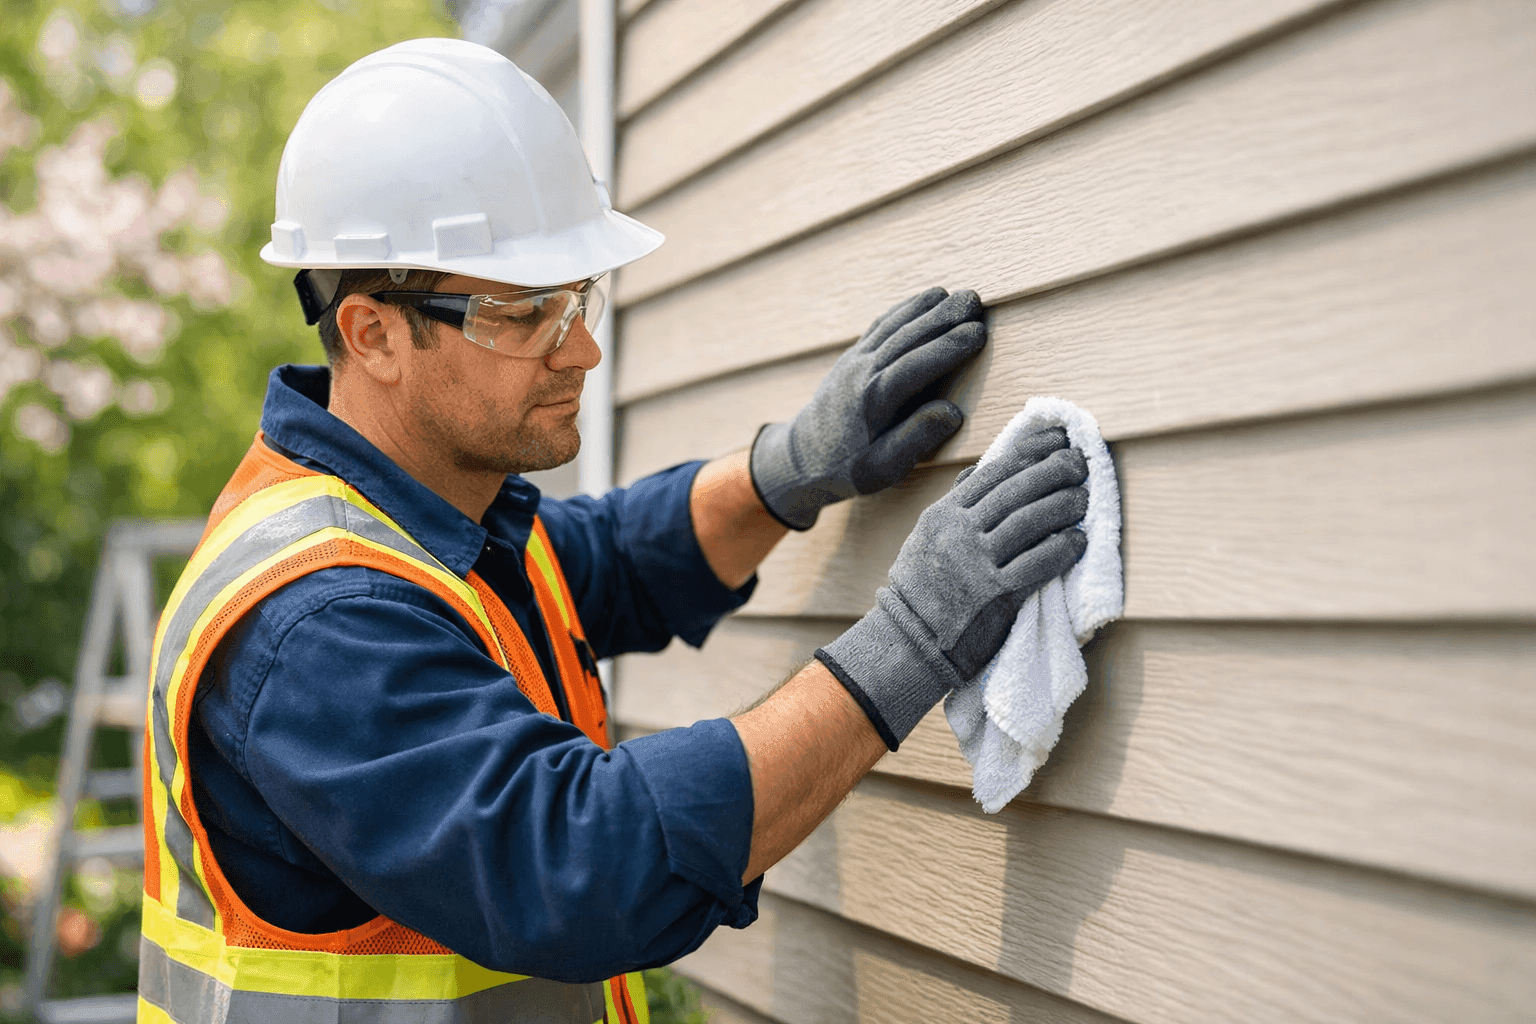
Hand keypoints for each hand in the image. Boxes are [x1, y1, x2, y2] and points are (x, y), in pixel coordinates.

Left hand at [749, 287, 986, 529]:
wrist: (804, 455)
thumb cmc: (849, 467)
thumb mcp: (883, 468)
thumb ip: (916, 439)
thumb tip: (952, 412)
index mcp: (875, 400)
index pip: (917, 365)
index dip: (949, 347)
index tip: (979, 333)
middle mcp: (864, 372)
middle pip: (909, 336)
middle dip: (945, 317)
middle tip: (976, 300)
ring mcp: (856, 359)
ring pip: (896, 324)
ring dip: (928, 307)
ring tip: (960, 295)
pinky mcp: (853, 354)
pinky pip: (882, 324)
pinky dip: (906, 309)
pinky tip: (928, 300)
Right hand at [815, 427, 1089, 747]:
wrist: (908, 641)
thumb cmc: (921, 588)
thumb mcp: (926, 537)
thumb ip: (955, 505)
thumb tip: (978, 471)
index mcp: (944, 514)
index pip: (994, 471)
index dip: (1031, 451)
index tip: (1056, 439)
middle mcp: (958, 533)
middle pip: (1016, 490)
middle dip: (1054, 470)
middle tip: (1080, 462)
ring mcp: (976, 563)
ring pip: (1029, 521)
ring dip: (1063, 505)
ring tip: (1083, 497)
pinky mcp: (994, 595)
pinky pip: (1036, 564)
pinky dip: (1062, 549)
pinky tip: (1078, 540)